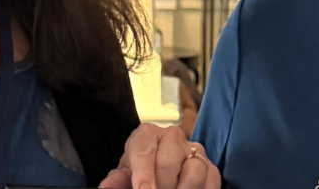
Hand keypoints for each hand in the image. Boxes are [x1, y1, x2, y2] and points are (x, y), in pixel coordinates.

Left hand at [98, 123, 219, 188]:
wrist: (162, 166)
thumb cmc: (142, 169)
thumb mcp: (128, 172)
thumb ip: (119, 179)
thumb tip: (106, 186)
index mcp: (146, 134)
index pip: (144, 153)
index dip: (144, 177)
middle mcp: (173, 136)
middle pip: (168, 164)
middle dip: (162, 187)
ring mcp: (195, 150)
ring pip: (193, 172)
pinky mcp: (211, 167)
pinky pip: (211, 181)